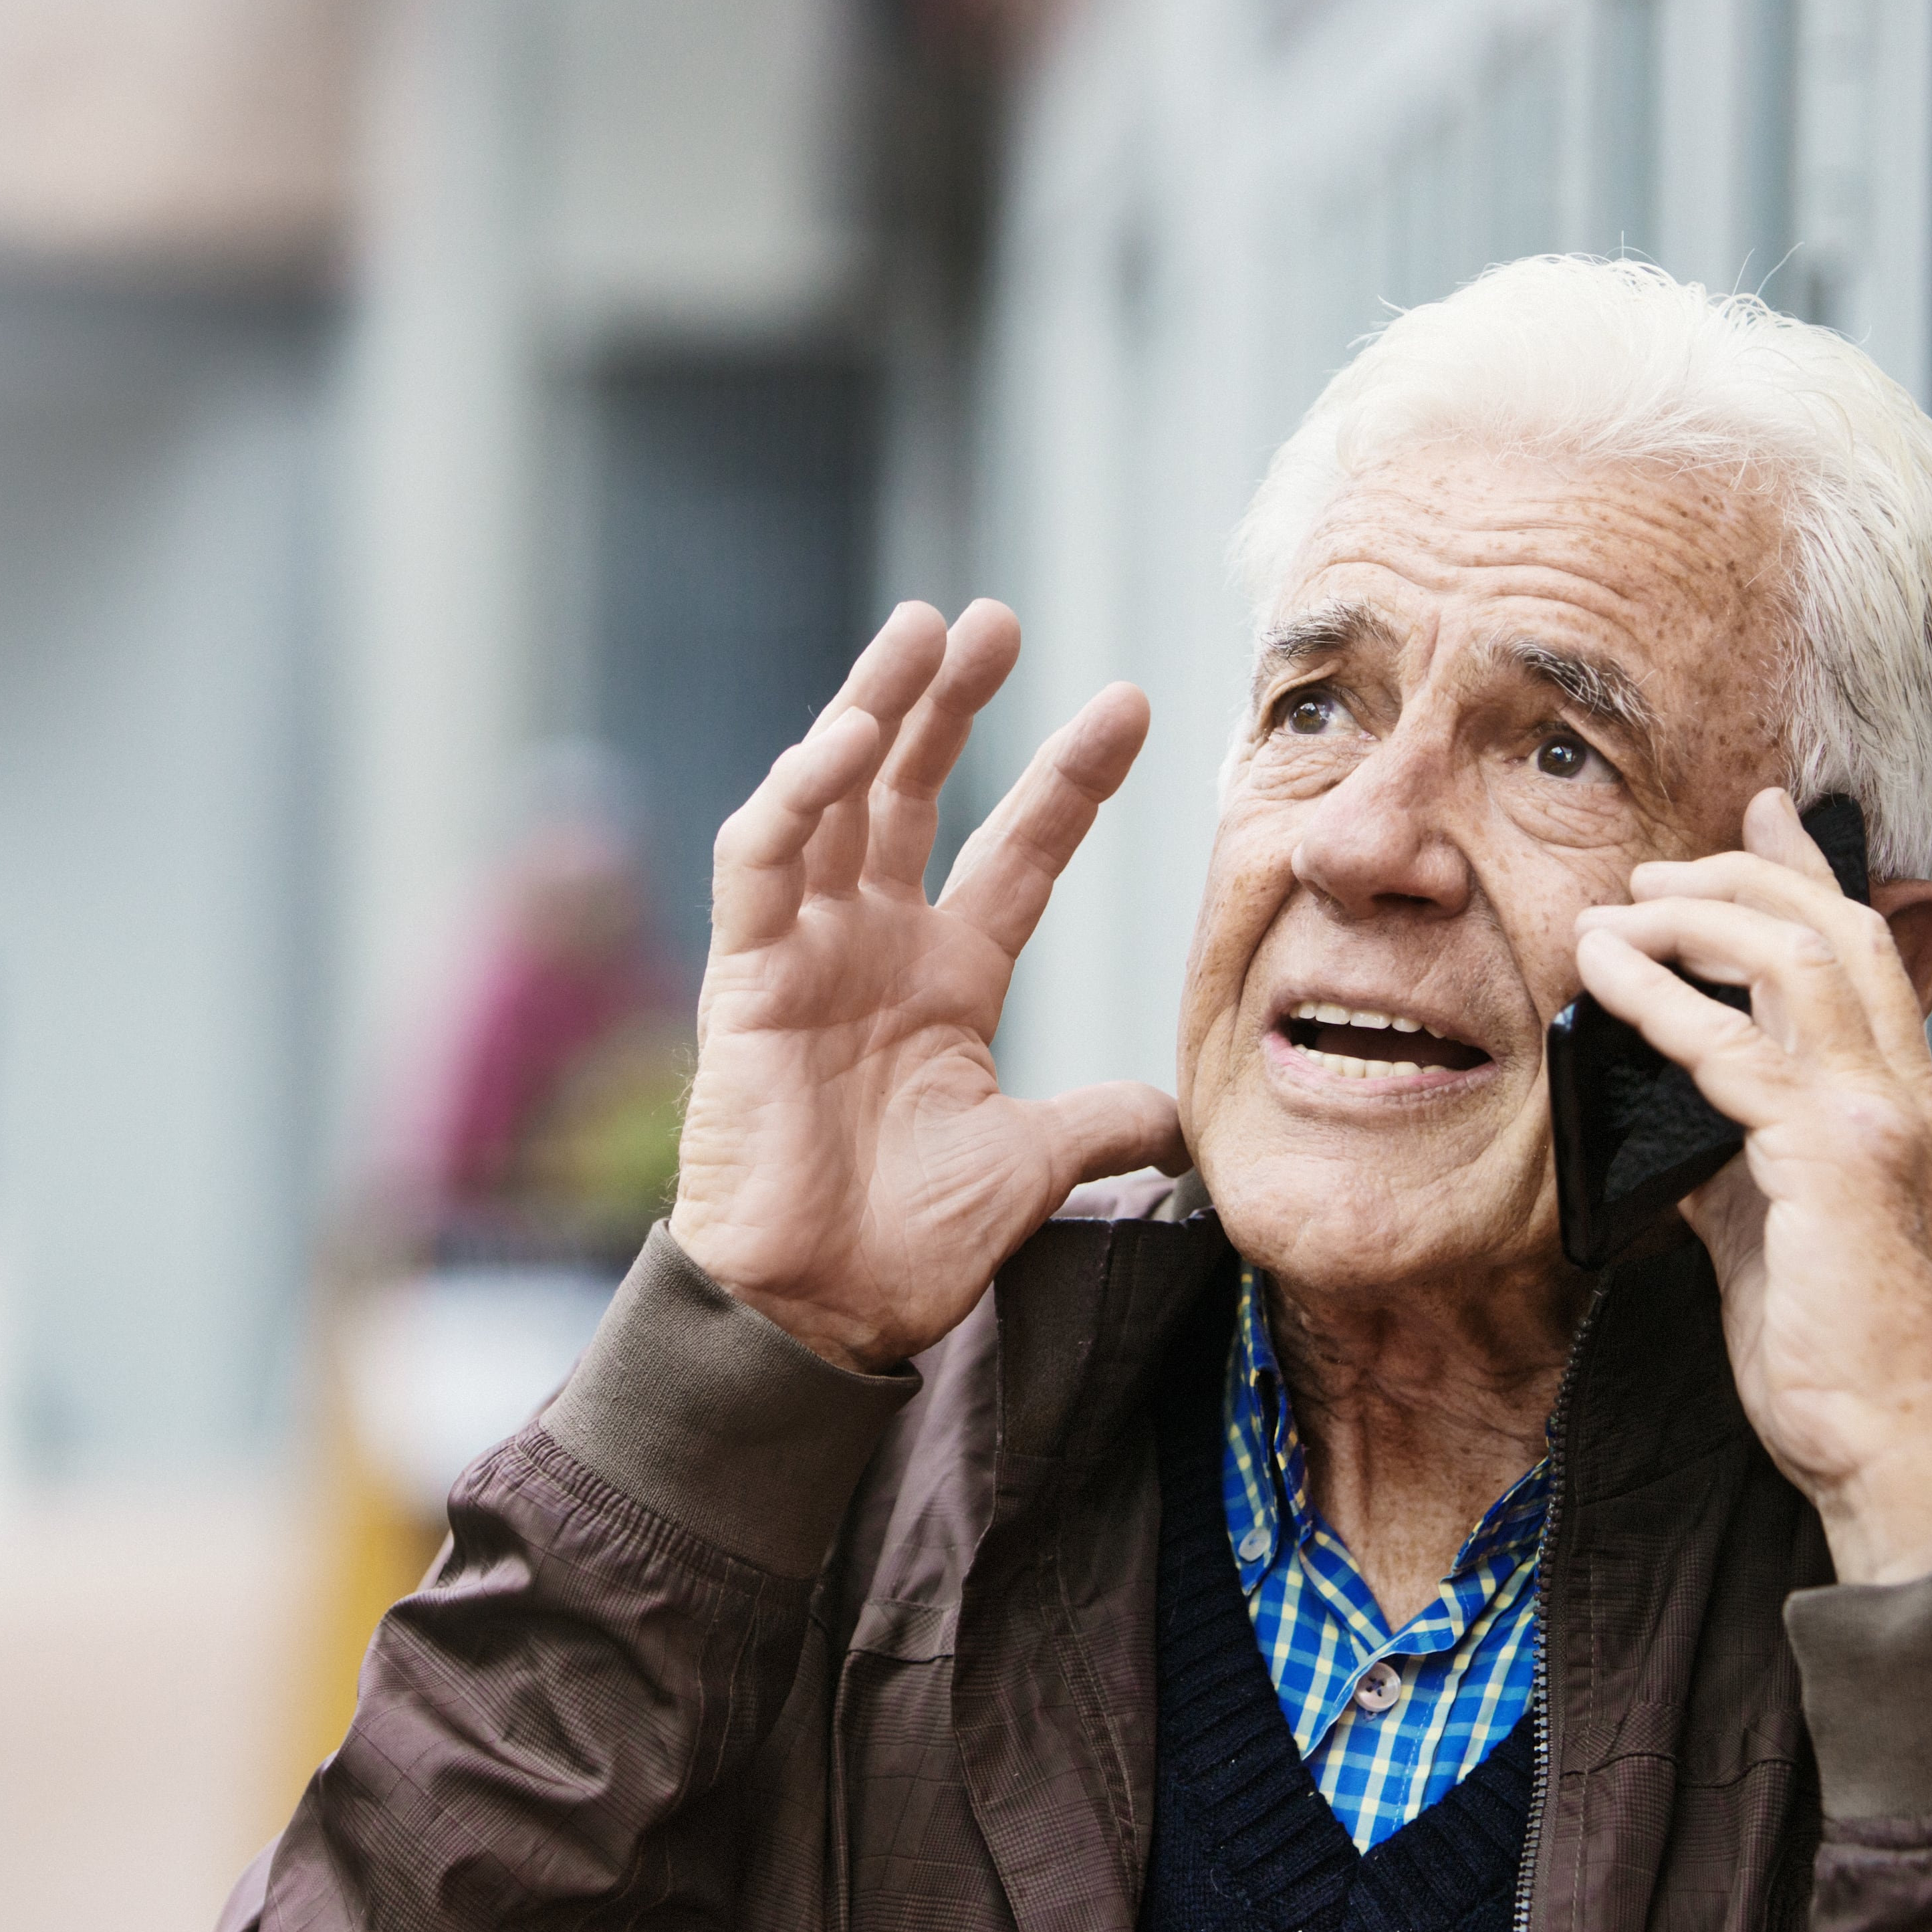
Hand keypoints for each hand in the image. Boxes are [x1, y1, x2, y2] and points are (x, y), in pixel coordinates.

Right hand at [667, 600, 1186, 1371]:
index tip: (1132, 705)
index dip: (1071, 780)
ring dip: (877, 708)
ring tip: (923, 629)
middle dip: (954, 703)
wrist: (821, 1313)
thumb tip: (1184, 1118)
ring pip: (837, 796)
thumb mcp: (1032, 1166)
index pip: (1020, 851)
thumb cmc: (907, 1249)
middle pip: (918, 793)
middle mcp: (878, 945)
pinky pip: (763, 860)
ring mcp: (809, 952)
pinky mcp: (748, 975)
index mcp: (949, 978)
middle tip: (996, 619)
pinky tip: (851, 737)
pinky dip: (799, 794)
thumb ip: (1101, 1125)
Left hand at [1573, 788, 1931, 1585]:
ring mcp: (1878, 1123)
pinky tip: (1607, 974)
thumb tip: (1665, 1123)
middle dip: (1742, 877)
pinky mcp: (1832, 1162)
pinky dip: (1662, 997)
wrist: (1901, 1454)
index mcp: (1904, 1108)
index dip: (1811, 874)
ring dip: (1698, 919)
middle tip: (1655, 869)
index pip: (1866, 953)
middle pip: (1836, 931)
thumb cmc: (1844, 1363)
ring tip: (1622, 909)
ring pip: (1795, 962)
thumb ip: (1737, 1163)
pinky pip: (1734, 1049)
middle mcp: (1905, 1098)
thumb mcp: (1780, 1237)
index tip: (1764, 816)